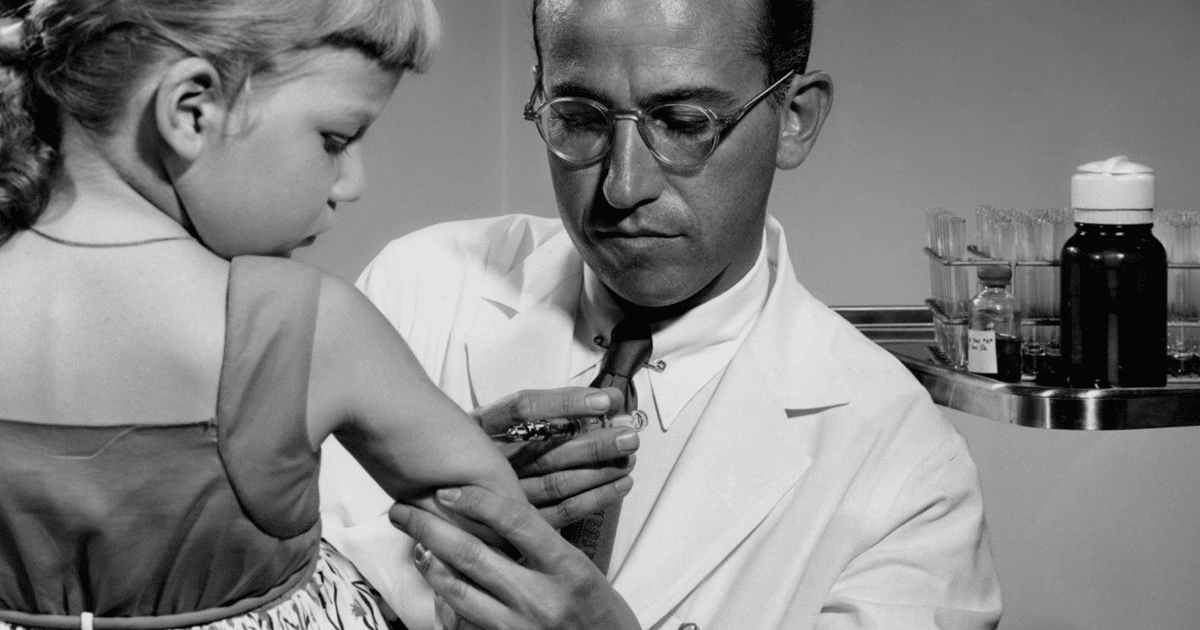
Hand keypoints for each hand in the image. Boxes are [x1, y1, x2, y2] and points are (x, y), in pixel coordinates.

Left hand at [390, 486, 641, 629]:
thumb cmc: (598, 610)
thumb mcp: (581, 570)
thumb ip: (541, 547)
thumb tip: (492, 518)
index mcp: (568, 567)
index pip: (515, 521)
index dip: (476, 500)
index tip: (445, 489)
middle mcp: (542, 598)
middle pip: (472, 555)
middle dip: (428, 528)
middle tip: (401, 510)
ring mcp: (521, 628)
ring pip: (457, 592)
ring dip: (428, 566)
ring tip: (414, 545)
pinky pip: (462, 623)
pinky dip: (444, 604)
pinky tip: (435, 588)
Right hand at [473, 387, 638, 527]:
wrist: (432, 495)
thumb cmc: (473, 449)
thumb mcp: (491, 420)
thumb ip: (539, 410)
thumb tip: (602, 400)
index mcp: (482, 426)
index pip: (523, 408)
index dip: (567, 402)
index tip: (605, 400)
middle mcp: (490, 460)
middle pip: (548, 449)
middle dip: (596, 440)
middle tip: (630, 433)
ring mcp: (502, 494)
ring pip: (557, 482)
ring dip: (599, 469)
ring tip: (629, 457)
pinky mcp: (516, 521)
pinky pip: (560, 513)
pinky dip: (593, 500)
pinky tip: (619, 486)